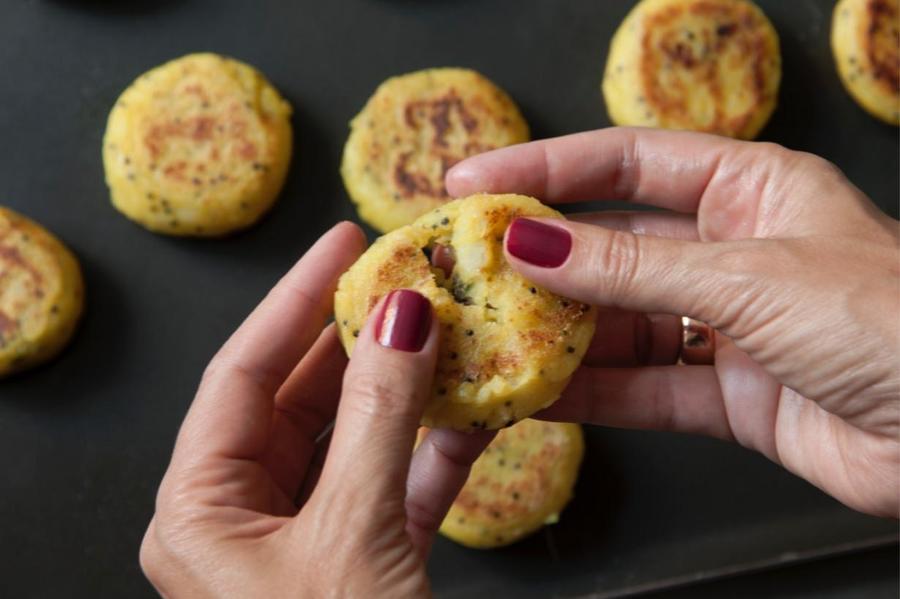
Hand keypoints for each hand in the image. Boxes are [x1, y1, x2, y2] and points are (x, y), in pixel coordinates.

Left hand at [140, 222, 493, 596]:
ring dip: (404, 392)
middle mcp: (243, 523)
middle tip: (399, 279)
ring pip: (354, 442)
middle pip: (297, 401)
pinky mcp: (364, 564)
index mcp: (200, 514)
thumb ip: (377, 419)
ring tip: (443, 330)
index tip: (342, 242)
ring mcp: (305, 544)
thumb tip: (402, 316)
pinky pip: (396, 488)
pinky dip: (434, 452)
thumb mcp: (352, 531)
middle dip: (355, 340)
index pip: (241, 375)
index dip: (294, 300)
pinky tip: (473, 410)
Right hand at [447, 128, 899, 517]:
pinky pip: (644, 390)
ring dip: (558, 334)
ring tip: (491, 337)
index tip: (477, 184)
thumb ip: (632, 269)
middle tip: (468, 268)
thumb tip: (533, 245)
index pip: (628, 163)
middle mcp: (732, 252)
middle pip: (613, 246)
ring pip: (620, 324)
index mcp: (752, 188)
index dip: (547, 169)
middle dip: (541, 260)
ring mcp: (727, 326)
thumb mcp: (747, 276)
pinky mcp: (729, 396)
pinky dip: (593, 395)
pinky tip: (540, 394)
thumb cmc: (891, 321)